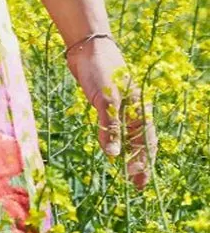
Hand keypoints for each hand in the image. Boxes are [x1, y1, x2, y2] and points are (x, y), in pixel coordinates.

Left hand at [65, 36, 156, 189]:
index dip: (144, 163)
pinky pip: (110, 127)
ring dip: (125, 153)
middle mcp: (132, 110)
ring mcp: (118, 106)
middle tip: (135, 186)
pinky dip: (111, 140)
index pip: (146, 143)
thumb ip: (109, 126)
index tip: (139, 181)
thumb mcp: (106, 99)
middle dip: (137, 163)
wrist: (86, 47)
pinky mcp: (103, 102)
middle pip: (137, 142)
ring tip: (124, 173)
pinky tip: (108, 150)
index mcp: (139, 109)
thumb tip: (113, 154)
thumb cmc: (100, 69)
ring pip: (124, 135)